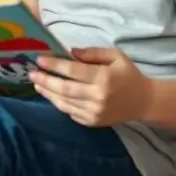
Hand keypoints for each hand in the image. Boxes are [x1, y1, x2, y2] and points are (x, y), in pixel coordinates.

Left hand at [30, 47, 152, 126]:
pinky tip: (51, 95)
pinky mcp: (92, 122)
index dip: (54, 66)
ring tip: (37, 84)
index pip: (73, 71)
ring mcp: (94, 112)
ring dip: (48, 93)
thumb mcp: (116, 56)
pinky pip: (70, 112)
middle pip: (64, 89)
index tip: (40, 60)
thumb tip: (70, 52)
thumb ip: (93, 53)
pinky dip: (59, 103)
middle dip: (45, 80)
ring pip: (64, 103)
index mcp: (103, 78)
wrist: (144, 102)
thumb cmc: (129, 75)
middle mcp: (97, 97)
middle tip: (32, 74)